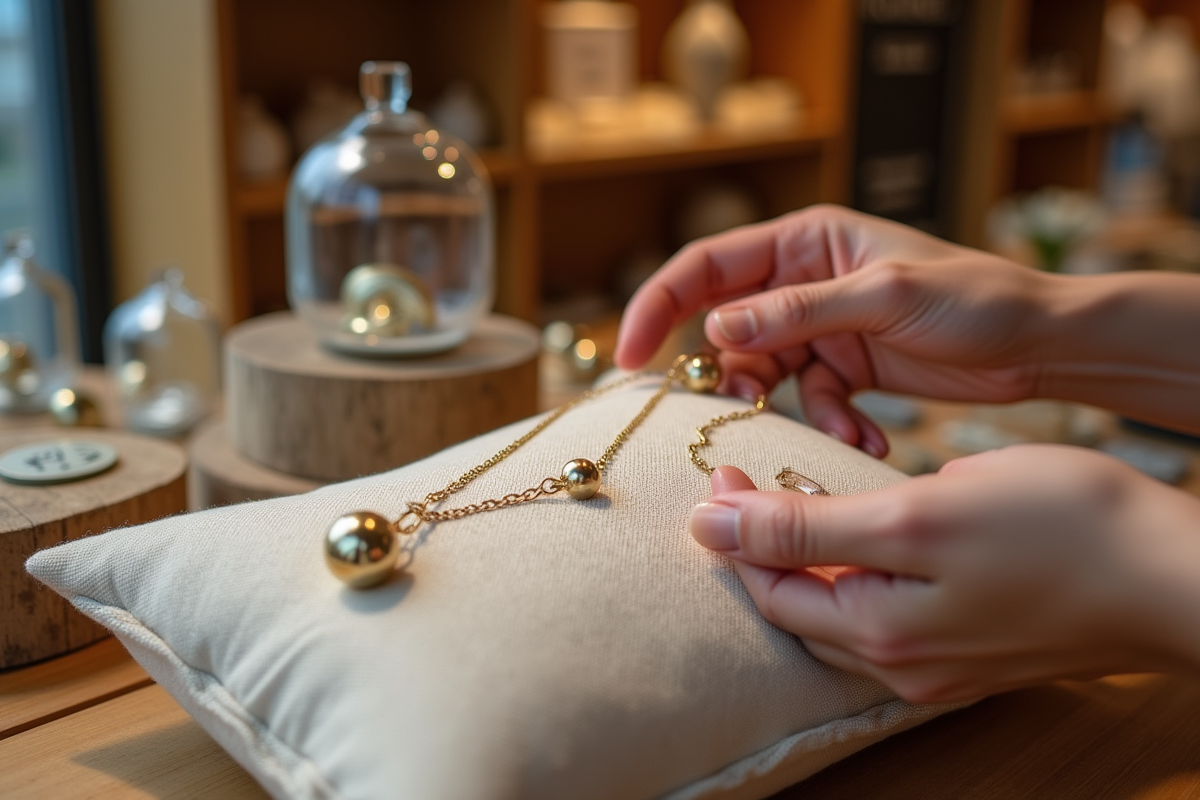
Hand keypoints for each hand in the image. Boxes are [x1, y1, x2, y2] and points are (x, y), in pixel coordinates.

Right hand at [616, 205, 1054, 452]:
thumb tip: (715, 328)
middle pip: (727, 325)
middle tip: (731, 411)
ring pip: (765, 371)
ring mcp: (822, 326)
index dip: (658, 306)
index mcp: (805, 241)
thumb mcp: (883, 296)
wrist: (1038, 343)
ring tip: (832, 425)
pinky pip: (809, 400)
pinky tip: (868, 436)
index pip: (706, 267)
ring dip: (786, 408)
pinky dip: (829, 423)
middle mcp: (803, 280)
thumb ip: (797, 310)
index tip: (628, 356)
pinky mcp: (845, 366)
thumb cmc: (974, 297)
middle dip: (727, 372)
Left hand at [688, 447, 1199, 702]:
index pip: (768, 587)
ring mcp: (939, 664)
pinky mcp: (971, 650)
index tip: (724, 465)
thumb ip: (807, 528)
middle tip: (747, 479)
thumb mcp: (917, 514)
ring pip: (839, 613)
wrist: (1175, 575)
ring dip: (805, 562)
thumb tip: (711, 526)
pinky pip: (885, 618)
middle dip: (760, 545)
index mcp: (879, 634)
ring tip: (795, 502)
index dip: (733, 529)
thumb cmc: (1058, 530)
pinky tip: (861, 540)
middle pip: (797, 607)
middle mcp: (900, 666)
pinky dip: (854, 577)